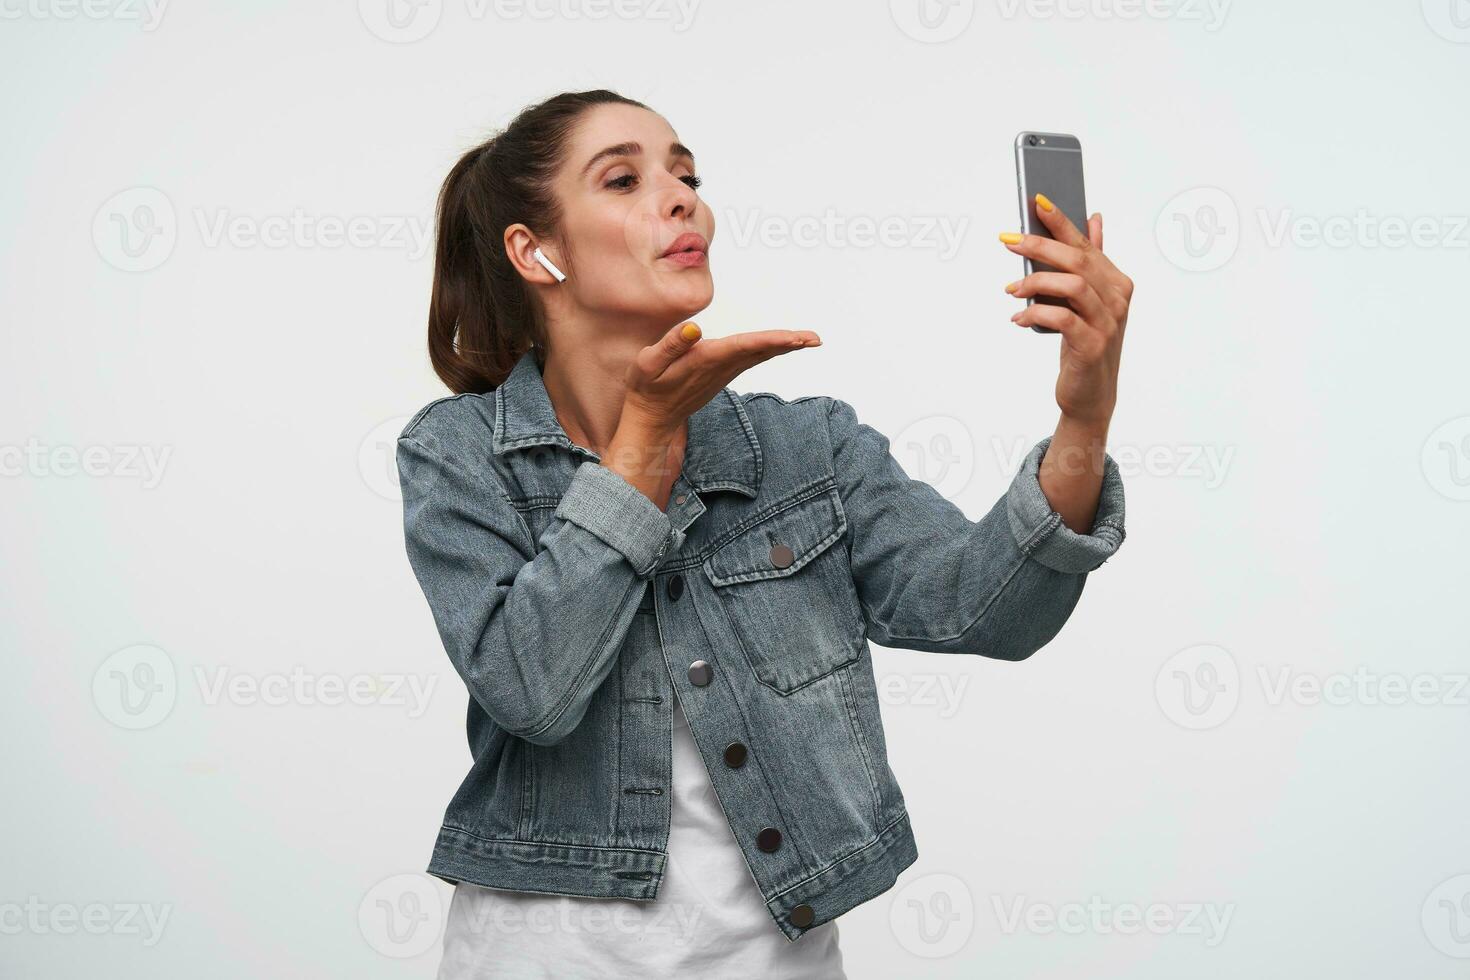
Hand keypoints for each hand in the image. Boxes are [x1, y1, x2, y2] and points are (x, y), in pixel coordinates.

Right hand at [620, 321, 821, 435]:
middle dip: (787, 344)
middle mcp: (719, 368)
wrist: (651, 419)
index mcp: (704, 360)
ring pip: (757, 356)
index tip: (796, 339)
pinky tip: (783, 344)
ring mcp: (723, 374)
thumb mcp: (648, 364)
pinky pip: (751, 360)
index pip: (743, 346)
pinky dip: (769, 350)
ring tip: (808, 339)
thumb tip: (696, 328)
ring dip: (782, 346)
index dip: (771, 340)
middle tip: (815, 338)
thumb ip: (671, 345)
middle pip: (759, 352)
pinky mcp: (722, 375)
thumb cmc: (646, 388)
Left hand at [1001, 195, 1132, 426]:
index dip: (1062, 222)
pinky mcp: (1092, 346)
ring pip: (1071, 285)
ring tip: (1011, 290)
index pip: (1086, 244)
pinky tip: (1018, 318)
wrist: (1091, 393)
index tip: (1037, 201)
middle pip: (1077, 260)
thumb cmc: (1085, 342)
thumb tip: (1094, 219)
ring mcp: (1108, 323)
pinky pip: (1061, 319)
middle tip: (1009, 241)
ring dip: (1035, 283)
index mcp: (1116, 282)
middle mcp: (1117, 299)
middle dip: (1040, 246)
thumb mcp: (1088, 300)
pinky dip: (1035, 314)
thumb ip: (1092, 261)